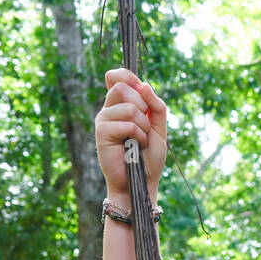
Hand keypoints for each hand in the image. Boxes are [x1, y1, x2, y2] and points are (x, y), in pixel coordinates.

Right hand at [95, 67, 166, 199]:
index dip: (129, 77)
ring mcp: (103, 120)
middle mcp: (109, 109)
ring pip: (127, 106)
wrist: (142, 183)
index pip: (117, 77)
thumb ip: (156, 107)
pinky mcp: (101, 133)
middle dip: (142, 105)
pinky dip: (138, 135)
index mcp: (120, 105)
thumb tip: (145, 85)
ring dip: (143, 125)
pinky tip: (136, 146)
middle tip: (145, 126)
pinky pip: (126, 124)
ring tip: (141, 140)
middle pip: (122, 87)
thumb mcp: (159, 129)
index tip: (141, 89)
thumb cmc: (149, 158)